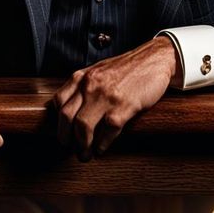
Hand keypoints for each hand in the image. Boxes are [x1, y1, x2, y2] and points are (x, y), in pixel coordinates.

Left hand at [49, 35, 180, 160]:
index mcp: (81, 77)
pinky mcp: (124, 105)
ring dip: (82, 145)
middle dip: (65, 137)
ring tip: (85, 154)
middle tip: (69, 147)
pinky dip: (102, 144)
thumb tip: (70, 106)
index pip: (59, 102)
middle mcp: (90, 85)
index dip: (57, 121)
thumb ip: (83, 85)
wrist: (155, 58)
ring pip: (83, 126)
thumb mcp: (98, 71)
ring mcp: (106, 96)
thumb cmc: (127, 67)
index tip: (63, 131)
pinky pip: (107, 131)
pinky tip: (101, 149)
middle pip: (66, 117)